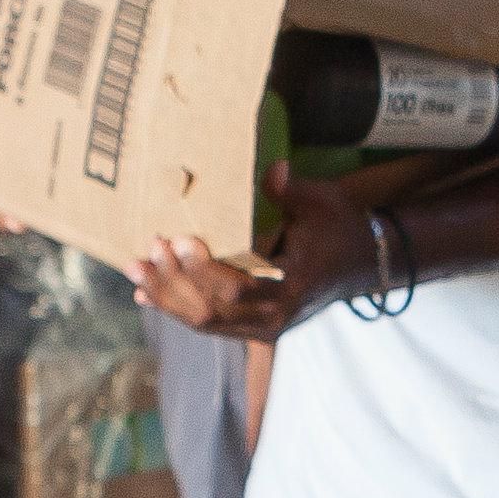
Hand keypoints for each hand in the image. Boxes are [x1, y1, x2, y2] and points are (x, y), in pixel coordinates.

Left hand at [132, 162, 356, 341]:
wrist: (362, 262)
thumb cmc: (341, 227)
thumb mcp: (323, 203)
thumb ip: (293, 191)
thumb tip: (274, 169)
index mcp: (294, 285)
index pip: (238, 288)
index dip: (203, 269)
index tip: (180, 239)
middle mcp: (277, 316)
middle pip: (212, 310)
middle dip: (173, 281)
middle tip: (147, 250)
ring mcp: (265, 327)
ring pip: (205, 321)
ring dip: (167, 296)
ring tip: (135, 270)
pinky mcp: (254, 327)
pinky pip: (210, 323)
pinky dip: (176, 308)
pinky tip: (147, 294)